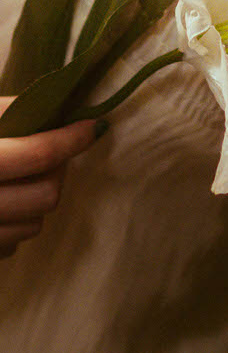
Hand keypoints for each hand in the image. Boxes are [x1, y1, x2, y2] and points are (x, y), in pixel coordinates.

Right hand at [0, 100, 96, 257]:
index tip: (94, 126)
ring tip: (20, 179)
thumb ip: (8, 112)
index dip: (71, 140)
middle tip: (49, 154)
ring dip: (36, 201)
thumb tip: (55, 107)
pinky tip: (2, 206)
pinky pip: (12, 245)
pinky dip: (15, 225)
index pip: (38, 156)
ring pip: (34, 224)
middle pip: (47, 194)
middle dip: (56, 172)